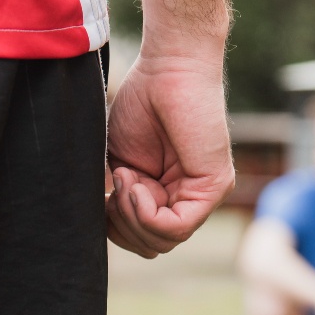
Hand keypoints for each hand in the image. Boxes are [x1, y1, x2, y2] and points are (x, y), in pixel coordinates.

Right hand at [106, 49, 234, 257]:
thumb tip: (100, 227)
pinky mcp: (214, 187)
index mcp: (166, 193)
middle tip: (115, 184)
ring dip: (132, 215)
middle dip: (122, 224)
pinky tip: (136, 184)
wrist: (168, 68)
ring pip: (163, 241)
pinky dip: (147, 212)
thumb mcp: (117, 159)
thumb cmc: (143, 103)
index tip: (104, 192)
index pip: (143, 237)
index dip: (115, 226)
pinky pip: (177, 227)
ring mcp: (204, 194)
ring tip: (125, 177)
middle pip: (152, 245)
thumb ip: (115, 195)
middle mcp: (188, 197)